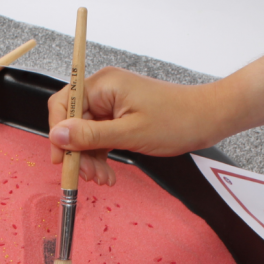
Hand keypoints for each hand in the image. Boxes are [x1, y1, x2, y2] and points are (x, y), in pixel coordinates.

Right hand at [48, 67, 225, 185]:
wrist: (206, 119)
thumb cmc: (176, 120)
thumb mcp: (129, 133)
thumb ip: (90, 136)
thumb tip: (57, 136)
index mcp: (103, 85)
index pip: (63, 104)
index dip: (57, 133)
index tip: (61, 159)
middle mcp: (103, 91)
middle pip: (72, 123)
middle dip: (77, 153)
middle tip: (88, 176)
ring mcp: (111, 106)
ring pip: (85, 136)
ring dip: (89, 160)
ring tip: (103, 179)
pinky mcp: (118, 119)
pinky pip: (99, 139)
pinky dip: (100, 157)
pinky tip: (108, 174)